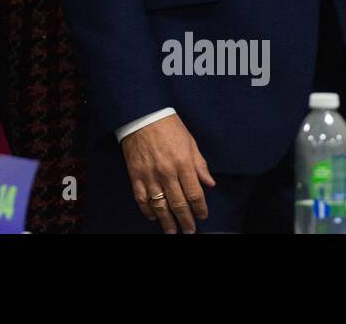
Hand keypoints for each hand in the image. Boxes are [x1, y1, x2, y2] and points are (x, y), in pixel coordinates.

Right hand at [120, 114, 214, 232]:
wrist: (142, 115)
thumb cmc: (168, 126)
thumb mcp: (190, 142)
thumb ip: (200, 165)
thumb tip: (210, 183)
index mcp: (183, 163)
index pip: (194, 194)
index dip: (200, 209)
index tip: (202, 216)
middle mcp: (167, 172)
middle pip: (178, 204)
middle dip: (185, 220)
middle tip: (189, 230)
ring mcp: (150, 175)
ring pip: (160, 206)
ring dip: (167, 222)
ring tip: (172, 231)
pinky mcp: (135, 175)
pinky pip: (141, 198)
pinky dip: (147, 211)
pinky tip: (153, 217)